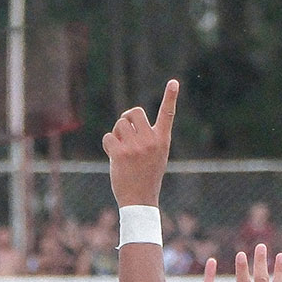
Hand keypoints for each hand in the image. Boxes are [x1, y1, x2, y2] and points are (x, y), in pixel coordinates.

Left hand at [103, 79, 178, 207]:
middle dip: (126, 117)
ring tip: (121, 149)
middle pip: (134, 112)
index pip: (167, 115)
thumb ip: (149, 137)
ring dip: (116, 134)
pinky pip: (108, 137)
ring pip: (119, 124)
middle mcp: (150, 141)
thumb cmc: (147, 177)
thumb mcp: (157, 155)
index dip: (171, 97)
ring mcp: (135, 147)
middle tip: (124, 129)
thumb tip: (128, 120)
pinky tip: (114, 156)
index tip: (174, 82)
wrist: (140, 199)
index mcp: (162, 140)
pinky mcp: (120, 154)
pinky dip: (108, 144)